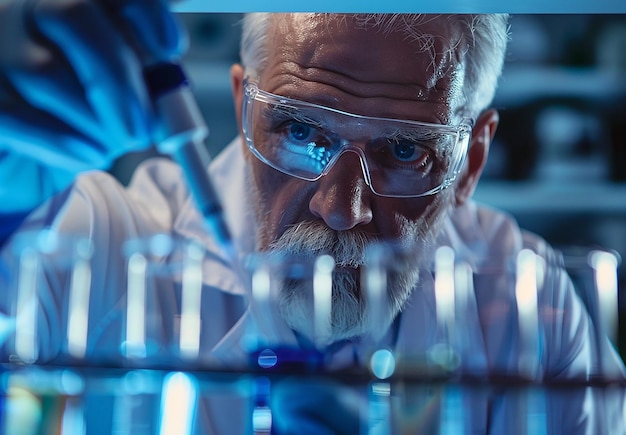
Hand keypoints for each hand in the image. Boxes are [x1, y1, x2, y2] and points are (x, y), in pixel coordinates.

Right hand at [0, 0, 186, 174]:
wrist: (32, 152)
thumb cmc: (86, 114)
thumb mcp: (124, 93)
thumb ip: (148, 83)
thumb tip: (171, 95)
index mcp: (73, 4)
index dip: (145, 11)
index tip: (170, 49)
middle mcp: (26, 10)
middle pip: (74, 14)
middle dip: (119, 76)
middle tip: (144, 126)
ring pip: (47, 72)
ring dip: (96, 120)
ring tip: (118, 143)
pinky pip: (18, 116)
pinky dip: (64, 142)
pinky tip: (90, 153)